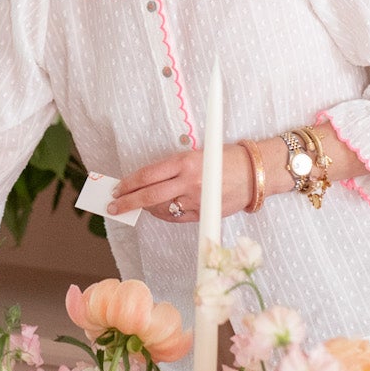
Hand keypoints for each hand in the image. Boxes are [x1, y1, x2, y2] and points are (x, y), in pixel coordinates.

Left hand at [112, 144, 253, 223]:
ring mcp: (196, 200)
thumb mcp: (199, 153)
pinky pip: (176, 217)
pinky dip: (164, 214)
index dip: (129, 184)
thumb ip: (176, 167)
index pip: (148, 175)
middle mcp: (189, 182)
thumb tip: (149, 179)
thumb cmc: (227, 159)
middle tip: (114, 205)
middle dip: (127, 202)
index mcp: (186, 162)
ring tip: (138, 205)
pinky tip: (158, 211)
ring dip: (146, 208)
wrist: (255, 174)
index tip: (117, 188)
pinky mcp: (203, 214)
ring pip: (161, 209)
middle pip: (149, 195)